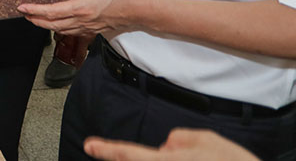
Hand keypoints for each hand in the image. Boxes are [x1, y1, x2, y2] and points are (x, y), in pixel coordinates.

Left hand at [18, 0, 147, 35]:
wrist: (142, 9)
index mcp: (80, 8)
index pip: (51, 12)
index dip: (34, 11)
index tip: (22, 7)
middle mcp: (83, 21)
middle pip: (53, 25)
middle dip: (37, 21)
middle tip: (25, 15)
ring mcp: (89, 27)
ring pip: (63, 31)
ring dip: (48, 26)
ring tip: (39, 19)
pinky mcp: (96, 29)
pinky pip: (74, 32)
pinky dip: (63, 29)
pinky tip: (62, 24)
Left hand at [84, 129, 259, 160]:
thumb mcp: (206, 139)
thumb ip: (179, 138)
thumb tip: (166, 146)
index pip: (127, 154)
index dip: (105, 149)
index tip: (89, 146)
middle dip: (152, 155)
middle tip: (191, 152)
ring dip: (172, 156)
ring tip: (204, 157)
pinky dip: (186, 156)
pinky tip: (203, 157)